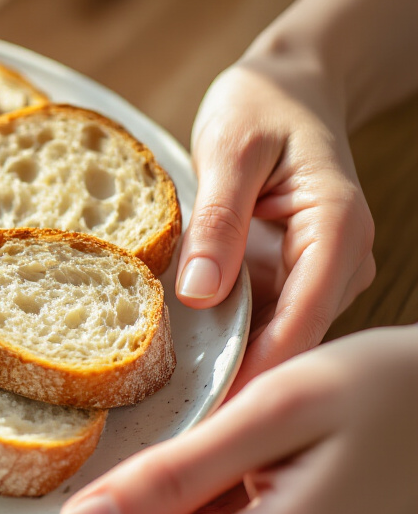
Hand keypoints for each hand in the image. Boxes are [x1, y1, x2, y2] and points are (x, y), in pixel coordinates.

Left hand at [176, 53, 374, 388]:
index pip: (304, 319)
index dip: (259, 371)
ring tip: (172, 405)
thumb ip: (218, 219)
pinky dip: (227, 339)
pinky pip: (261, 320)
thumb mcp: (230, 150)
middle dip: (242, 383)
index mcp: (337, 229)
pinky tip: (181, 365)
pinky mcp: (292, 279)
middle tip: (179, 424)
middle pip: (294, 341)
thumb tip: (200, 294)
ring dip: (231, 367)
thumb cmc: (260, 107)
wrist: (287, 88)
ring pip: (277, 338)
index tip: (213, 413)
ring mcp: (318, 275)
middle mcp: (340, 262)